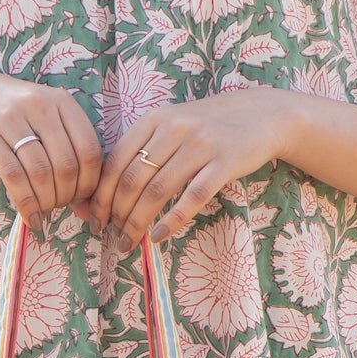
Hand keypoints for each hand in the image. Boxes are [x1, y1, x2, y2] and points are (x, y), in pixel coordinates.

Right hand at [0, 69, 103, 230]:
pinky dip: (26, 203)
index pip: (89, 149)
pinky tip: (29, 216)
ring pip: (41, 173)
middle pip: (66, 165)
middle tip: (58, 206)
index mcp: (60, 101)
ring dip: (46, 202)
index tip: (81, 197)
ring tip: (43, 211)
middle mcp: (39, 106)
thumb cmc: (12, 111)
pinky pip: (13, 176)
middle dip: (66, 196)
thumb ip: (68, 148)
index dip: (89, 182)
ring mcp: (11, 119)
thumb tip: (88, 204)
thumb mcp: (45, 116)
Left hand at [94, 90, 296, 242]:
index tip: (94, 219)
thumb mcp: (173, 125)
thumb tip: (107, 191)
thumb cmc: (209, 126)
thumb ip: (143, 149)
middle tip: (111, 236)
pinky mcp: (224, 163)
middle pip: (132, 179)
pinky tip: (159, 236)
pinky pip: (191, 197)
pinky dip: (172, 220)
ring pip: (157, 191)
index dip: (100, 195)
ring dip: (138, 222)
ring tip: (130, 242)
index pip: (115, 161)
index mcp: (154, 119)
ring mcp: (200, 145)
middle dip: (116, 213)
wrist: (263, 115)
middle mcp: (174, 128)